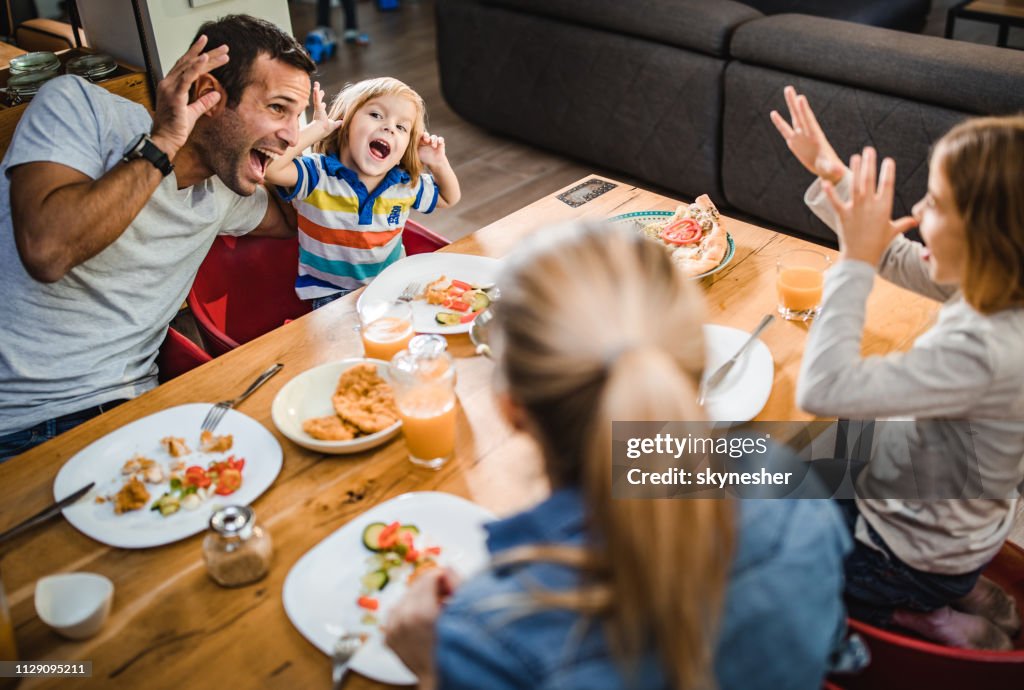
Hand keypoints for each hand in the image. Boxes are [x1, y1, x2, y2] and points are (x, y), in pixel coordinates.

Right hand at [150, 35, 229, 159]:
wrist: (165, 141)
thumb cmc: (175, 129)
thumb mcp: (193, 113)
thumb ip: (203, 102)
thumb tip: (216, 94)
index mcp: (171, 86)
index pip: (187, 66)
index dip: (199, 56)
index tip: (212, 50)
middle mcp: (168, 83)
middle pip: (190, 62)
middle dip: (208, 52)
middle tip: (224, 47)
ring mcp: (170, 88)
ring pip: (190, 66)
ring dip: (208, 57)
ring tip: (223, 51)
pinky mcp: (175, 95)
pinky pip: (186, 77)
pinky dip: (196, 67)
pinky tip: (206, 58)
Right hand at [309, 81, 341, 138]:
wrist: (321, 130)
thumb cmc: (326, 129)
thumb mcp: (333, 125)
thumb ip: (337, 123)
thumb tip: (342, 122)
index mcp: (321, 116)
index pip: (321, 109)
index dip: (322, 106)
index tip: (324, 104)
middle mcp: (318, 111)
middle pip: (318, 101)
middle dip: (319, 96)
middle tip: (320, 90)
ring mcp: (317, 109)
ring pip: (316, 97)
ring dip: (316, 90)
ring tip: (316, 83)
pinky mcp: (317, 107)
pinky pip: (316, 98)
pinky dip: (316, 92)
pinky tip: (316, 87)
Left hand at [383, 568, 459, 686]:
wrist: (440, 677)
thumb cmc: (455, 650)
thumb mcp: (463, 613)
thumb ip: (456, 585)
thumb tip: (447, 569)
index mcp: (420, 612)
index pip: (428, 576)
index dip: (443, 578)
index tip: (451, 586)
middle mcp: (403, 619)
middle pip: (416, 586)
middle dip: (432, 588)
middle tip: (446, 598)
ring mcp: (393, 629)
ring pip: (406, 598)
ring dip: (419, 600)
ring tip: (434, 612)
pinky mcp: (388, 636)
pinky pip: (396, 612)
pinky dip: (408, 612)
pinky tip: (421, 620)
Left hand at [417, 132, 448, 168]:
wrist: (434, 163)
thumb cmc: (425, 159)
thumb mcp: (418, 154)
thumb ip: (414, 148)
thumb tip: (409, 144)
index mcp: (421, 142)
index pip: (419, 136)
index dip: (419, 137)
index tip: (419, 141)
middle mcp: (427, 140)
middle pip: (426, 134)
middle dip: (426, 136)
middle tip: (426, 140)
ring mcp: (434, 141)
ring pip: (433, 136)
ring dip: (433, 140)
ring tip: (433, 146)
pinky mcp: (440, 143)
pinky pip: (440, 139)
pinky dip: (440, 140)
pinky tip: (439, 143)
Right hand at [770, 85, 844, 183]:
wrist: (827, 169)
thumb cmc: (831, 169)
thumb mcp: (831, 168)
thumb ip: (833, 167)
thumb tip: (838, 171)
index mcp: (816, 137)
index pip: (809, 121)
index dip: (804, 111)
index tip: (801, 98)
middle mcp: (808, 133)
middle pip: (800, 115)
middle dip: (795, 102)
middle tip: (789, 88)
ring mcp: (800, 136)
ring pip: (794, 117)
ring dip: (790, 104)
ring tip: (788, 90)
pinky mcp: (794, 142)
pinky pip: (785, 130)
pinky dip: (779, 122)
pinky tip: (773, 113)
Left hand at [822, 147, 916, 265]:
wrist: (861, 257)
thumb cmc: (878, 244)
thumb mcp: (892, 232)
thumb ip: (904, 223)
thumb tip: (916, 220)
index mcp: (883, 207)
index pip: (887, 185)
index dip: (887, 171)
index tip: (888, 160)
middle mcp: (870, 206)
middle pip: (870, 180)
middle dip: (869, 163)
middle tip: (869, 149)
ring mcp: (855, 209)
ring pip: (855, 185)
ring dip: (854, 170)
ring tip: (855, 157)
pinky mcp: (842, 215)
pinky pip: (835, 201)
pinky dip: (830, 192)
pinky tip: (825, 182)